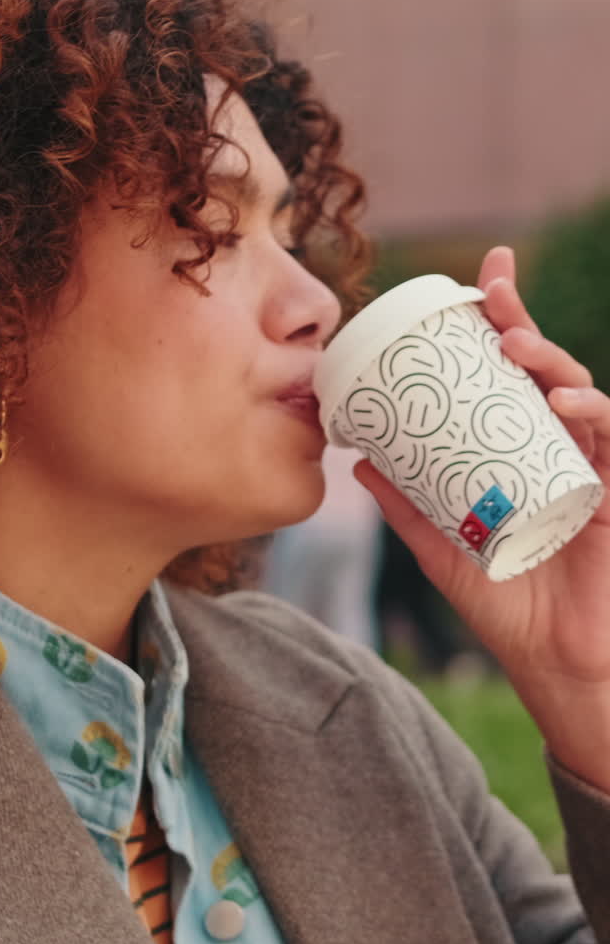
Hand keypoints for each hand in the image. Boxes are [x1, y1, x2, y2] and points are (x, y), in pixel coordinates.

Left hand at [354, 246, 609, 788]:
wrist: (554, 665)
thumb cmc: (506, 605)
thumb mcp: (441, 549)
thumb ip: (406, 507)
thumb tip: (356, 460)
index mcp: (520, 452)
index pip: (511, 377)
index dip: (501, 322)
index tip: (478, 278)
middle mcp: (558, 450)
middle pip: (544, 371)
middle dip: (521, 322)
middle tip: (490, 293)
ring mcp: (591, 468)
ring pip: (581, 395)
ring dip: (552, 363)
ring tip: (514, 348)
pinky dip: (595, 416)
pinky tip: (566, 404)